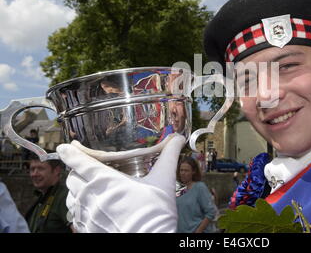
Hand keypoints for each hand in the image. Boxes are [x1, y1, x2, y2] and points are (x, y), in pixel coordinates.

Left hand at [57, 133, 185, 232]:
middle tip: (84, 168)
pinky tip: (91, 208)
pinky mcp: (87, 230)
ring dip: (76, 190)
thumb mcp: (164, 181)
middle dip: (76, 171)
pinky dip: (79, 208)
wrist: (149, 241)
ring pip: (70, 197)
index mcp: (106, 180)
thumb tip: (178, 138)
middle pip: (72, 178)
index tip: (64, 147)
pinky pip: (75, 216)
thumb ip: (168, 156)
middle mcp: (90, 196)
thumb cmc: (155, 213)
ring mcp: (87, 215)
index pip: (79, 161)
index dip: (69, 153)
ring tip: (87, 188)